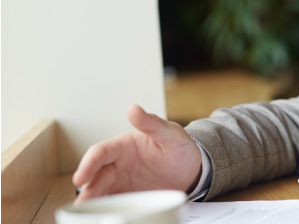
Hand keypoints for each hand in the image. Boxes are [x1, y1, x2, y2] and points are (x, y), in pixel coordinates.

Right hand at [72, 105, 201, 202]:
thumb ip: (152, 123)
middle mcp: (118, 163)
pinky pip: (112, 202)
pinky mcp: (128, 195)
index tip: (80, 178)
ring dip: (92, 202)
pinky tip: (101, 215)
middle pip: (96, 175)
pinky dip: (105, 209)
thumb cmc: (181, 149)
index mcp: (124, 145)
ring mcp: (122, 181)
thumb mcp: (172, 135)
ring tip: (87, 213)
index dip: (88, 164)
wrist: (193, 171)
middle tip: (82, 203)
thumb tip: (133, 108)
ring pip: (100, 190)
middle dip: (88, 189)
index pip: (100, 152)